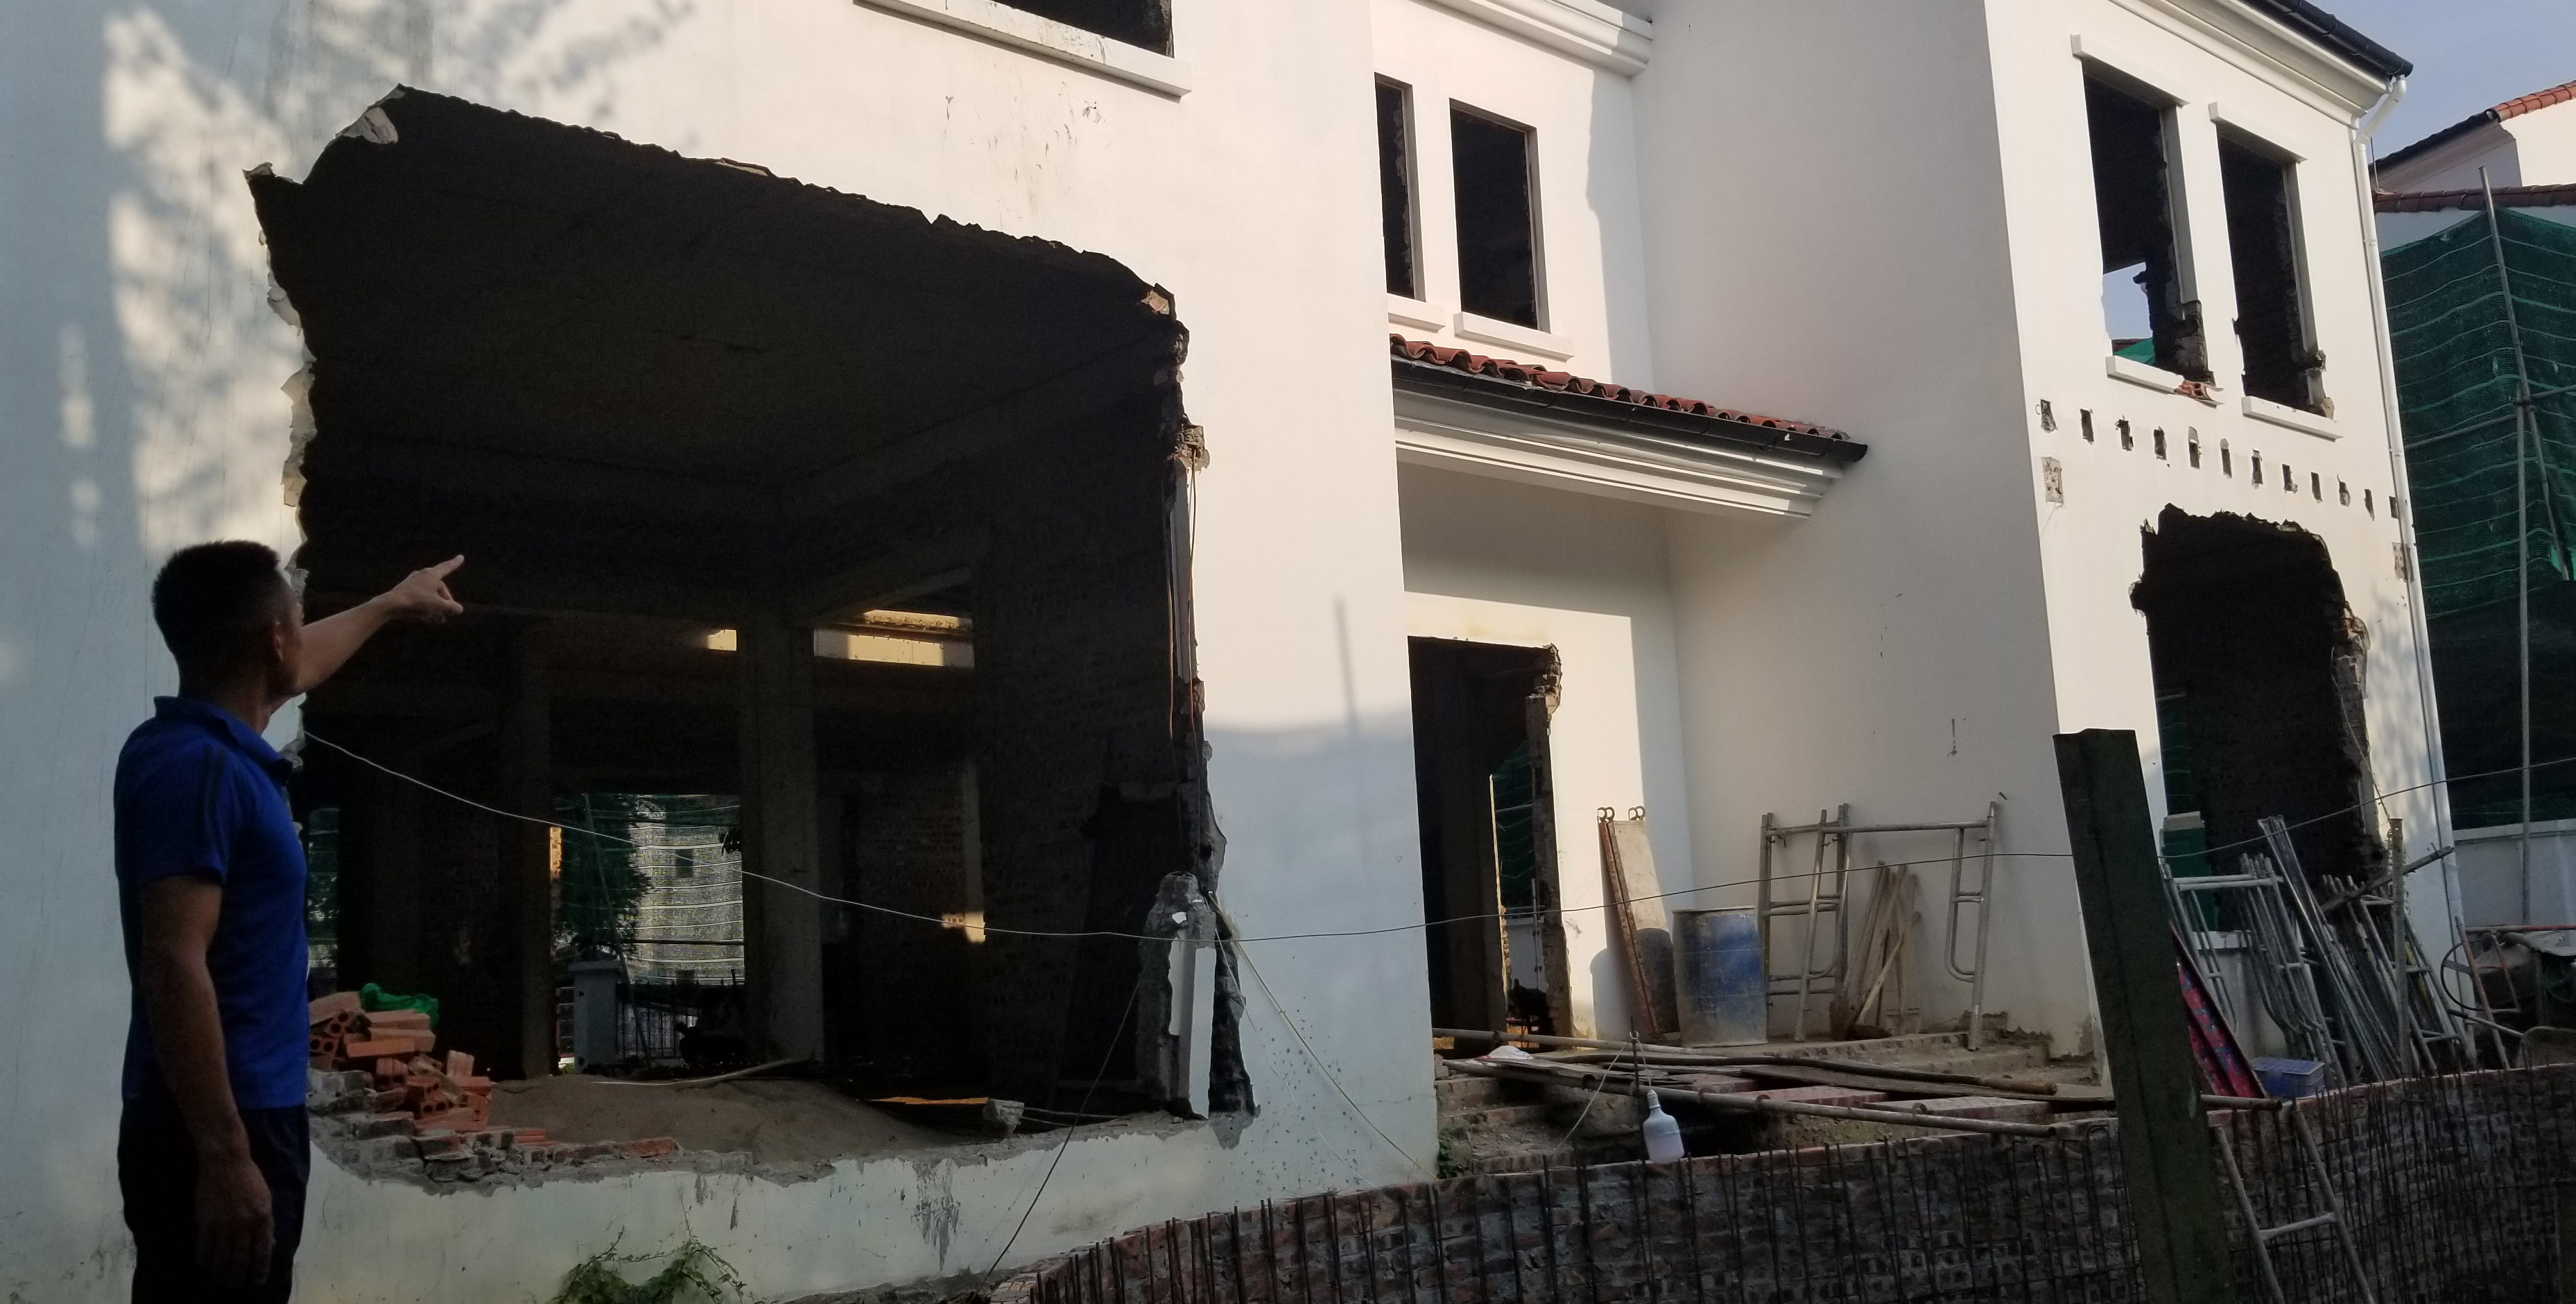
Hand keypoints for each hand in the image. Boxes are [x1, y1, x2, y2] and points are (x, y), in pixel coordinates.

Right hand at [195, 1151, 274, 1287]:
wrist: (225, 1162)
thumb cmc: (249, 1178)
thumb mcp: (266, 1199)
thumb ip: (268, 1223)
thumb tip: (270, 1245)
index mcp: (262, 1218)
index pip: (262, 1251)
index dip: (260, 1269)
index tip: (257, 1281)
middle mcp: (244, 1225)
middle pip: (240, 1259)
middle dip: (238, 1275)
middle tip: (234, 1284)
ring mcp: (223, 1224)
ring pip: (221, 1257)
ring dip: (220, 1271)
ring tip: (220, 1279)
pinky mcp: (205, 1222)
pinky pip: (204, 1247)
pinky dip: (204, 1259)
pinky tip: (204, 1265)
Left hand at [378, 556, 464, 622]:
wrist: (392, 604)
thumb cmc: (417, 601)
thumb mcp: (438, 605)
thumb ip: (451, 607)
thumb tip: (459, 609)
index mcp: (432, 574)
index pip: (447, 567)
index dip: (455, 563)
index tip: (461, 557)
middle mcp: (423, 575)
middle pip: (439, 588)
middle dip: (444, 602)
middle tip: (446, 615)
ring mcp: (413, 582)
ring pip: (429, 594)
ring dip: (435, 607)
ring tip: (436, 620)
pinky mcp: (405, 590)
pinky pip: (420, 597)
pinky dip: (425, 606)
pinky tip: (425, 618)